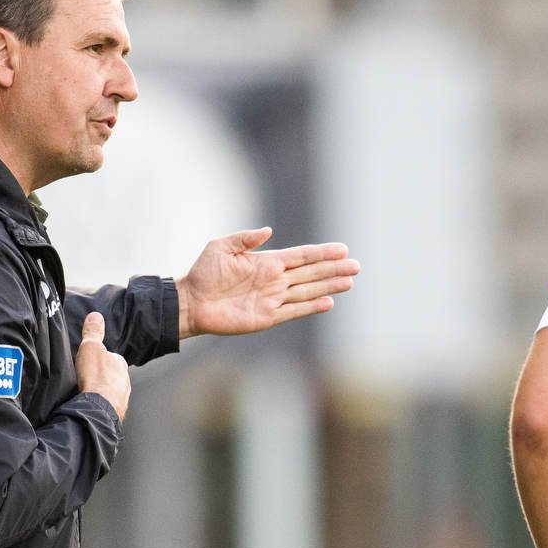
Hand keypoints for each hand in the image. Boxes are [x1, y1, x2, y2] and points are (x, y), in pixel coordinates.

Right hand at [76, 312, 130, 419]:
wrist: (98, 408)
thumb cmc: (96, 378)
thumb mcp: (91, 347)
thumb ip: (93, 332)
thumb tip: (95, 316)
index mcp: (120, 364)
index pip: (110, 358)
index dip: (99, 359)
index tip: (89, 362)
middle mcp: (124, 382)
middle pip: (111, 376)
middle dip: (100, 377)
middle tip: (86, 378)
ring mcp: (121, 399)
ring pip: (110, 392)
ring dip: (100, 392)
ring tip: (86, 392)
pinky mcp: (115, 413)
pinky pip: (106, 406)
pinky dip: (99, 405)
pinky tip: (90, 405)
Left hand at [175, 227, 358, 338]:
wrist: (191, 302)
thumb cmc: (203, 273)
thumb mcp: (221, 247)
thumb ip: (245, 238)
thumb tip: (268, 230)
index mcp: (267, 262)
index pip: (302, 256)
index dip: (322, 252)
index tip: (342, 248)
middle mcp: (274, 280)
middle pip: (311, 273)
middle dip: (333, 269)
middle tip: (356, 266)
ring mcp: (273, 299)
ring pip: (308, 291)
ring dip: (328, 286)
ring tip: (349, 282)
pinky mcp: (267, 317)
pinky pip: (294, 311)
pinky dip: (311, 307)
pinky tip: (328, 302)